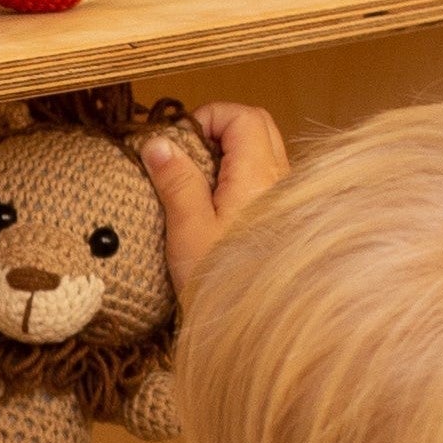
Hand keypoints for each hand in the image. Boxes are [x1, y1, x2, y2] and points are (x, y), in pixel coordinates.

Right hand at [137, 100, 289, 297]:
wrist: (258, 326)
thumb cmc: (222, 282)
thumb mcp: (188, 231)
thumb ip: (176, 182)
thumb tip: (158, 142)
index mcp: (257, 176)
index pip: (242, 117)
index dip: (208, 117)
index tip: (179, 140)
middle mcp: (279, 180)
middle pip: (257, 128)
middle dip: (220, 131)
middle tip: (187, 154)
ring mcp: (285, 199)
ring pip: (262, 153)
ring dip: (229, 156)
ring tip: (197, 184)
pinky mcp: (282, 218)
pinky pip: (263, 180)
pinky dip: (239, 179)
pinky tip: (215, 209)